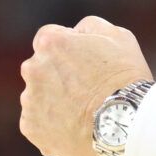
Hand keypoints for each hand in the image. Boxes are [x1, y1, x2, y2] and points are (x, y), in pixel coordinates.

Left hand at [18, 15, 153, 155]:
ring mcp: (30, 101)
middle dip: (58, 75)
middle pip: (41, 68)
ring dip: (54, 101)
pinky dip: (52, 125)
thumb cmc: (125, 78)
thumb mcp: (117, 36)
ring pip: (39, 97)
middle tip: (86, 89)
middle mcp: (32, 69)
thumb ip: (88, 27)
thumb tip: (75, 32)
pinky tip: (75, 128)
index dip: (68, 49)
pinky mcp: (31, 128)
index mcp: (50, 43)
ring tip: (84, 113)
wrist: (126, 124)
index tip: (85, 63)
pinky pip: (38, 123)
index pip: (49, 38)